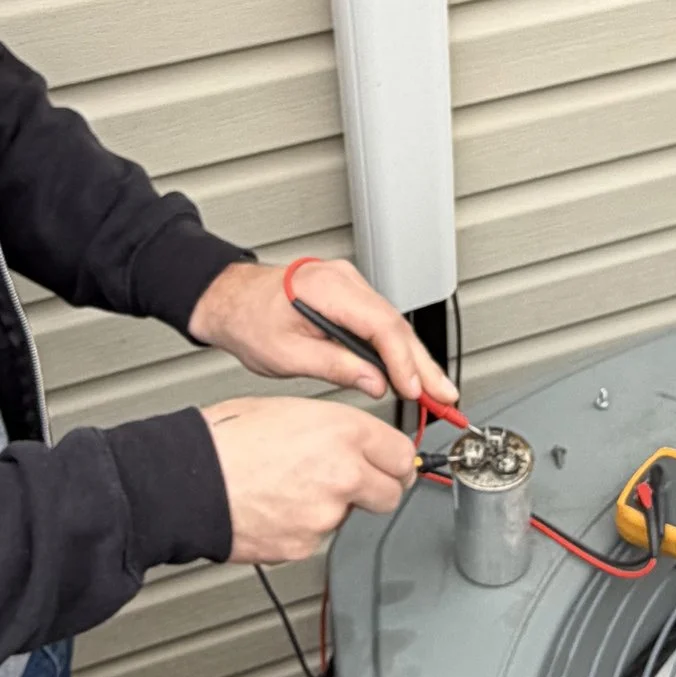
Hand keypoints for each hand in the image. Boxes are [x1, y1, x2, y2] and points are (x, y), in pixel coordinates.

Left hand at [189, 255, 454, 406]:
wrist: (230, 299)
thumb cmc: (248, 320)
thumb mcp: (285, 354)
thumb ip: (334, 366)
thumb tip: (375, 382)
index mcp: (327, 289)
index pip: (381, 326)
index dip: (404, 362)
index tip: (416, 390)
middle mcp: (344, 280)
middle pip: (396, 324)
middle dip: (423, 364)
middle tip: (445, 396)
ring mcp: (349, 285)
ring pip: (393, 324)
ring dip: (415, 359)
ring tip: (436, 391)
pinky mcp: (349, 296)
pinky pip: (382, 322)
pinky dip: (397, 349)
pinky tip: (410, 372)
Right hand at [202, 397, 420, 563]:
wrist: (186, 481)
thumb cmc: (225, 439)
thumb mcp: (291, 410)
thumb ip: (336, 429)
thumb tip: (357, 443)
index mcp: (343, 433)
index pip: (403, 455)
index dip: (395, 459)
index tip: (391, 463)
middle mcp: (343, 475)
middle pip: (392, 493)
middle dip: (377, 488)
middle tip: (352, 480)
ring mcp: (326, 515)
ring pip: (350, 516)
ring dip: (333, 507)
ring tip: (289, 487)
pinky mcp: (304, 545)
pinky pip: (316, 537)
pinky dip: (302, 526)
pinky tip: (274, 507)